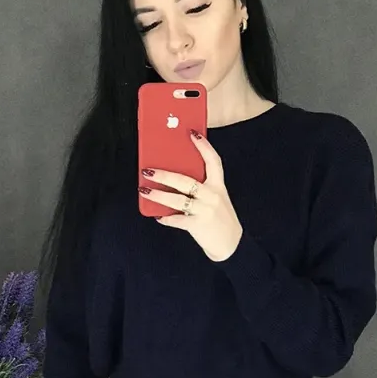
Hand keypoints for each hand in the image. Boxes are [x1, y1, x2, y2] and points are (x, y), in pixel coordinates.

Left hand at [139, 129, 242, 261]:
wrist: (231, 244)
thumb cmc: (219, 218)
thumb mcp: (216, 198)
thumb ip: (202, 187)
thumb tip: (174, 177)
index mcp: (218, 186)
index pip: (213, 161)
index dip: (203, 146)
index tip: (191, 133)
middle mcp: (213, 195)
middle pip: (186, 180)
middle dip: (164, 174)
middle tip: (148, 170)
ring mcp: (205, 210)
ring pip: (177, 199)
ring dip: (158, 194)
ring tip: (144, 190)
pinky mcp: (198, 225)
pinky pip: (177, 220)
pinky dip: (166, 218)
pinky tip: (157, 216)